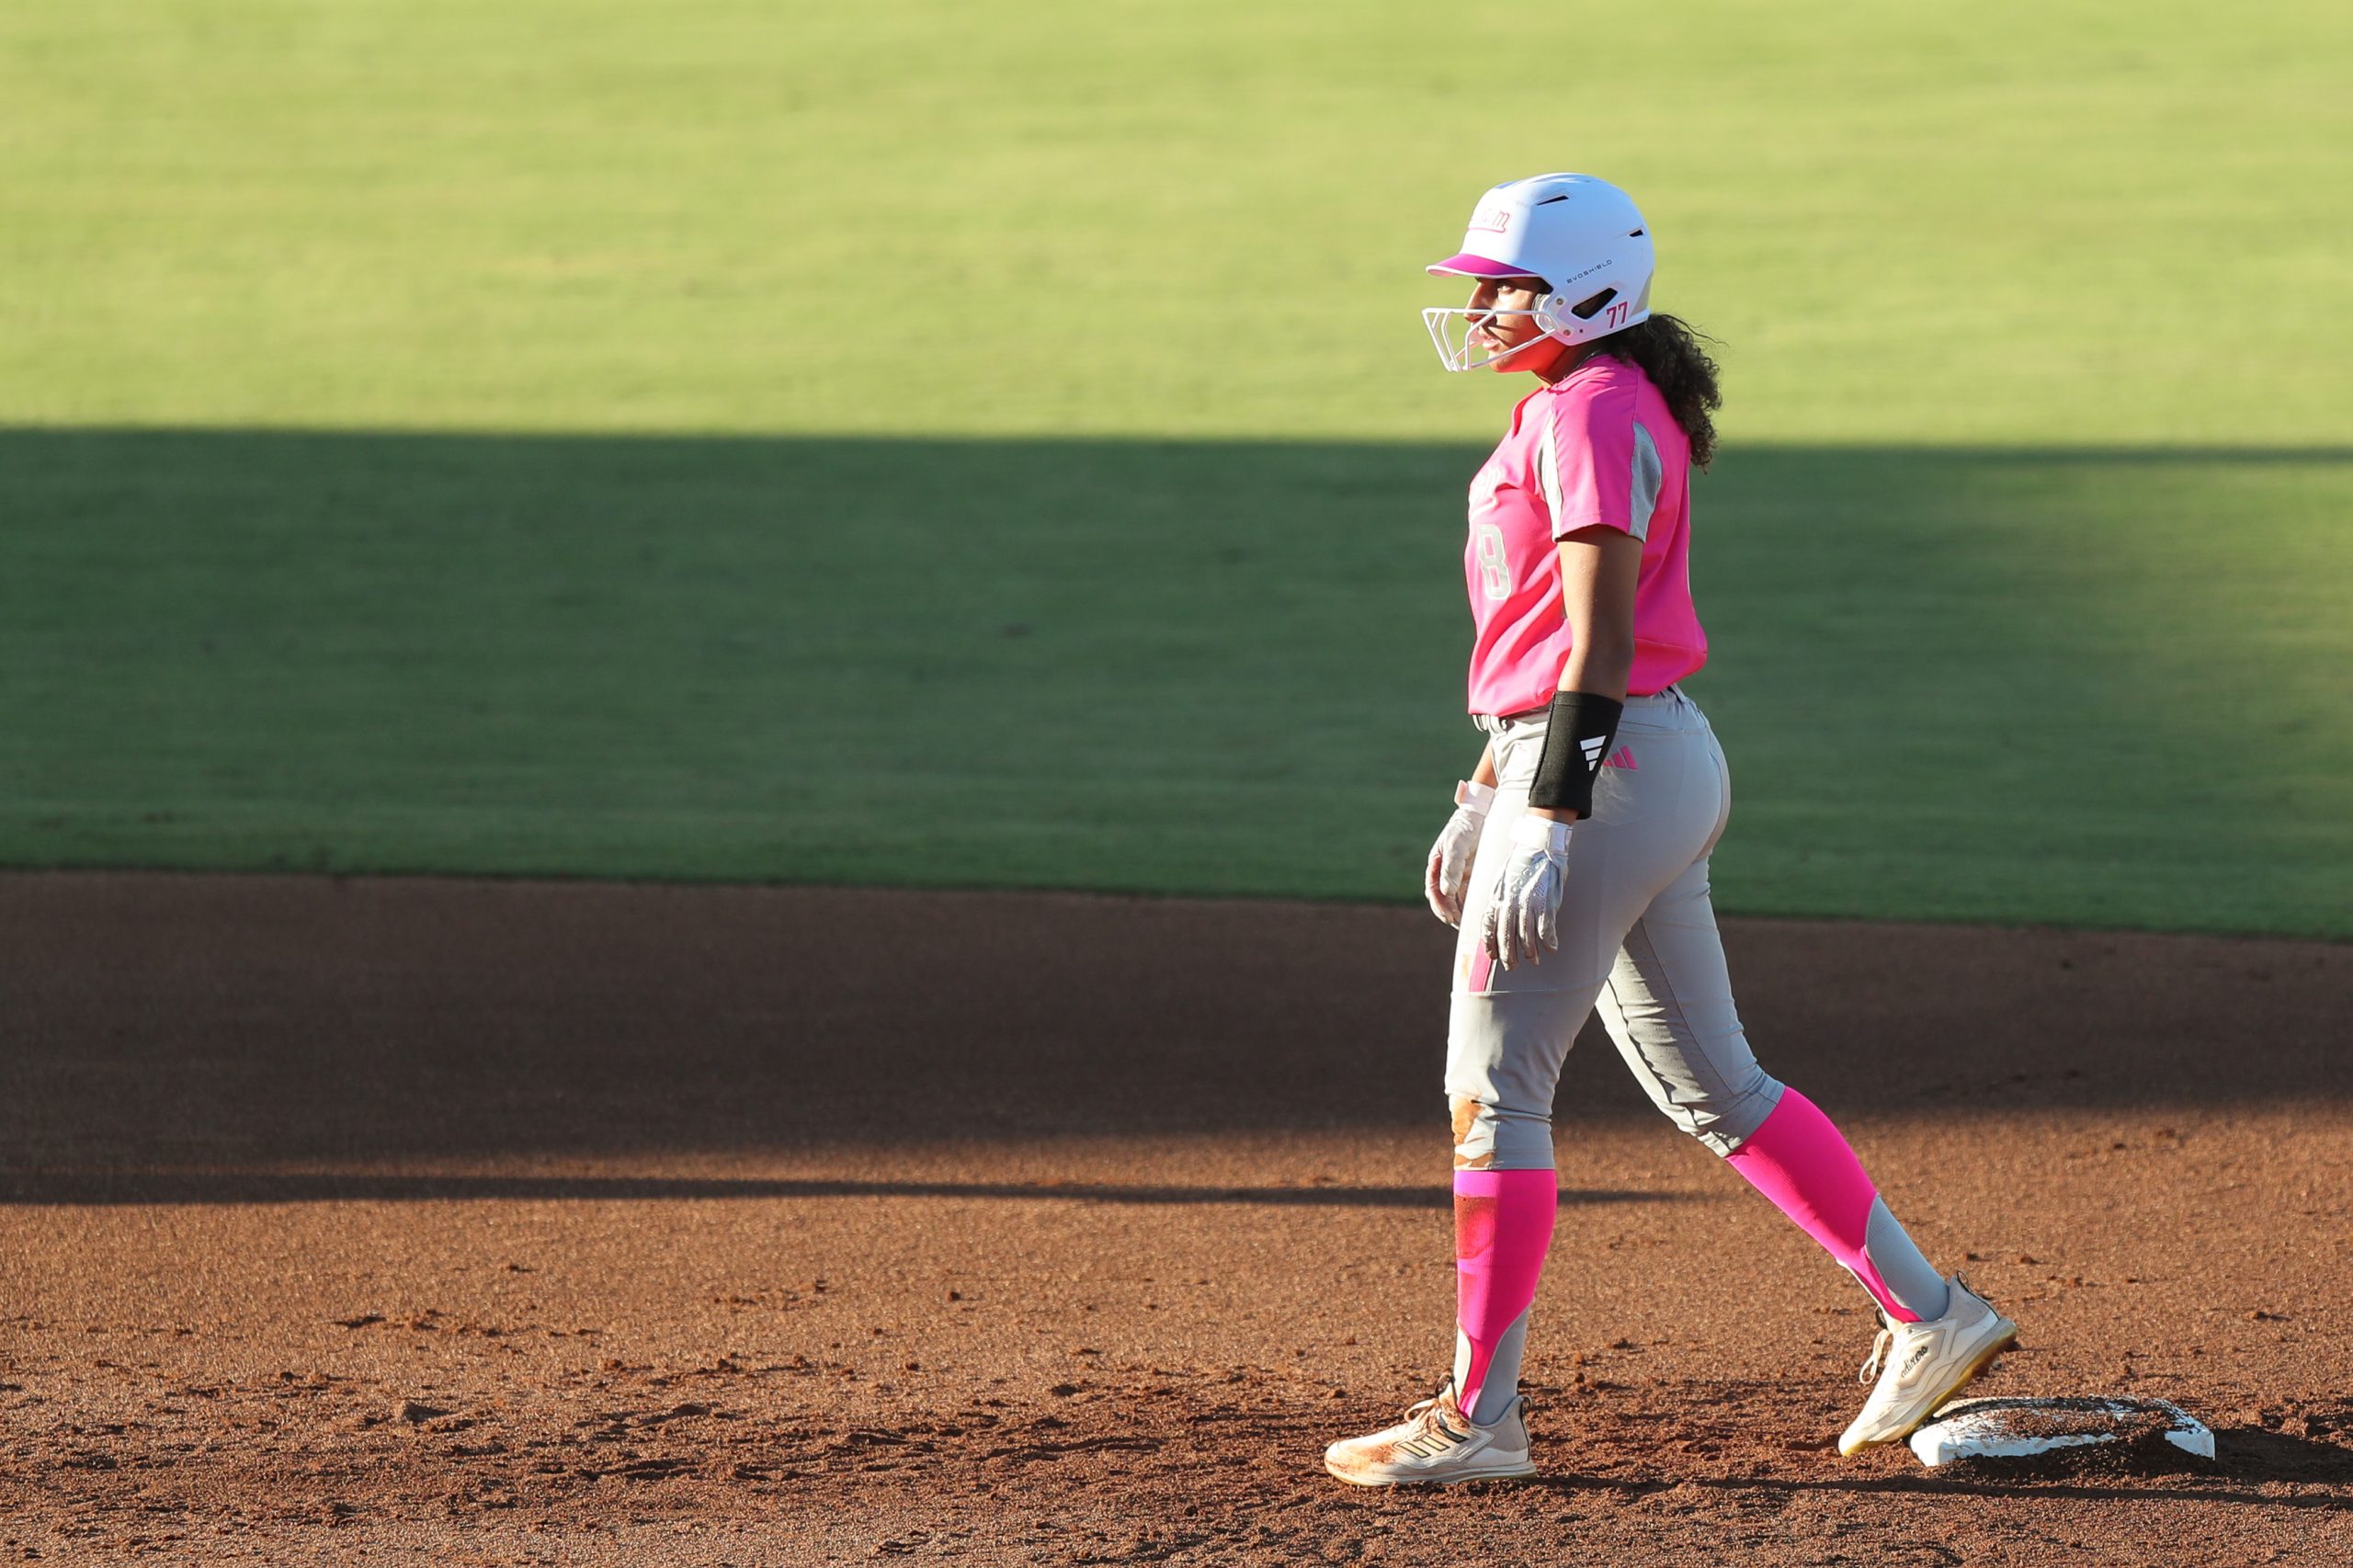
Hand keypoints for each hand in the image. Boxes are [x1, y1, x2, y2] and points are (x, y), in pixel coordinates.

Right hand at [1424, 781, 1494, 926]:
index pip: (1434, 891)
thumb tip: (1446, 890)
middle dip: (1448, 913)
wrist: (1480, 816)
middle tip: (1458, 925)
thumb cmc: (1464, 828)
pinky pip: (1467, 895)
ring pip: (1455, 900)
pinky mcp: (1470, 877)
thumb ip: (1451, 867)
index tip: (1449, 916)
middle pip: (1443, 899)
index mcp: (1435, 866)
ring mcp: (1457, 876)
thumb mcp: (1456, 845)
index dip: (1440, 905)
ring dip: (1459, 913)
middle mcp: (1444, 873)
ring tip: (1467, 925)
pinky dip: (1469, 906)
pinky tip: (1475, 914)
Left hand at [1482, 814, 1572, 969]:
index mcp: (1497, 896)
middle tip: (1510, 967)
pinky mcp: (1545, 902)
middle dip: (1508, 954)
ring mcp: (1528, 903)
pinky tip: (1551, 949)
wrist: (1539, 845)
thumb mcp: (1502, 880)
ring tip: (1532, 960)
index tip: (1492, 956)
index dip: (1490, 943)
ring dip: (1529, 951)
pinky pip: (1546, 928)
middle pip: (1506, 935)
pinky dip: (1548, 941)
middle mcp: (1510, 903)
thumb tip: (1497, 916)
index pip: (1489, 925)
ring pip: (1526, 936)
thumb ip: (1500, 899)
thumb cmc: (1522, 863)